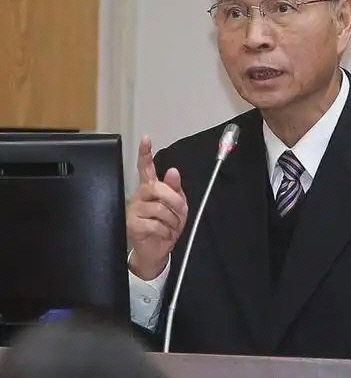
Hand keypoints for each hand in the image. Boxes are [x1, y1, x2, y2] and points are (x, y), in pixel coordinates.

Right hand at [126, 136, 187, 279]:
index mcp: (150, 188)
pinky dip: (166, 232)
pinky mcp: (132, 224)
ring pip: (160, 209)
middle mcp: (139, 196)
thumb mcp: (177, 206)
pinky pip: (156, 224)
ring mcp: (134, 210)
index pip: (146, 167)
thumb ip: (175, 189)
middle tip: (180, 213)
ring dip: (172, 221)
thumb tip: (173, 171)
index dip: (145, 153)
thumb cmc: (166, 226)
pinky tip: (163, 234)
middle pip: (158, 188)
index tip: (146, 139)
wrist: (156, 251)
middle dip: (175, 201)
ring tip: (170, 227)